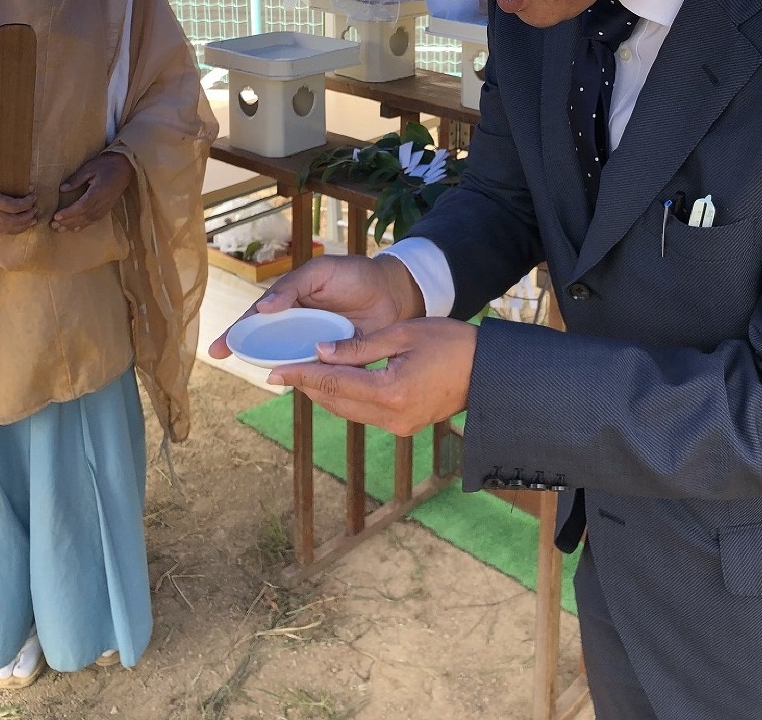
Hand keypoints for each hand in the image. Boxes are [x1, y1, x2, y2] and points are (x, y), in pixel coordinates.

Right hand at [0, 166, 37, 233]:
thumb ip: (7, 181)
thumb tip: (27, 186)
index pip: (13, 206)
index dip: (26, 202)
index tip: (34, 195)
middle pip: (12, 220)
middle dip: (27, 216)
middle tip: (35, 209)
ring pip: (7, 229)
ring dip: (23, 225)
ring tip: (33, 219)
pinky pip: (1, 230)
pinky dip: (14, 229)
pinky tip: (22, 225)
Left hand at [51, 151, 134, 231]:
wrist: (125, 166)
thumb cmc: (106, 165)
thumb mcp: (89, 167)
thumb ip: (76, 179)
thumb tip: (62, 189)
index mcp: (98, 191)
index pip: (82, 206)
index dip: (69, 212)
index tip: (56, 216)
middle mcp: (103, 202)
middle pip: (84, 216)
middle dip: (68, 221)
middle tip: (53, 224)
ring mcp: (106, 206)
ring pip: (89, 220)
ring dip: (73, 225)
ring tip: (59, 229)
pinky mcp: (107, 208)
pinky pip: (95, 219)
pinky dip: (84, 225)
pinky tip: (75, 228)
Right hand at [208, 253, 423, 359]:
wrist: (394, 290)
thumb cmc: (354, 275)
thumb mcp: (319, 272)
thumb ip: (291, 287)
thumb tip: (262, 308)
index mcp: (290, 304)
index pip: (258, 320)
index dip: (237, 333)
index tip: (217, 350)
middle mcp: (299, 327)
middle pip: (269, 345)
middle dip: (249, 354)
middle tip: (230, 362)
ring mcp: (316, 345)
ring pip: (291, 361)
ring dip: (280, 369)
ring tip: (269, 375)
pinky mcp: (337, 359)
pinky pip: (319, 372)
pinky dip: (308, 378)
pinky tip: (299, 384)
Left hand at [269, 317, 477, 435]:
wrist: (487, 371)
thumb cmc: (450, 343)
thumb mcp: (403, 334)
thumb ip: (359, 347)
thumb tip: (320, 351)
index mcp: (391, 391)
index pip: (334, 383)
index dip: (302, 375)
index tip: (275, 371)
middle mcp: (391, 417)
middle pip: (336, 402)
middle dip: (307, 386)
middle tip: (280, 373)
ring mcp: (398, 426)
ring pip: (348, 410)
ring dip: (325, 393)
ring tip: (301, 375)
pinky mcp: (404, 427)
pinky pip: (364, 413)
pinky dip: (346, 398)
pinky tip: (335, 383)